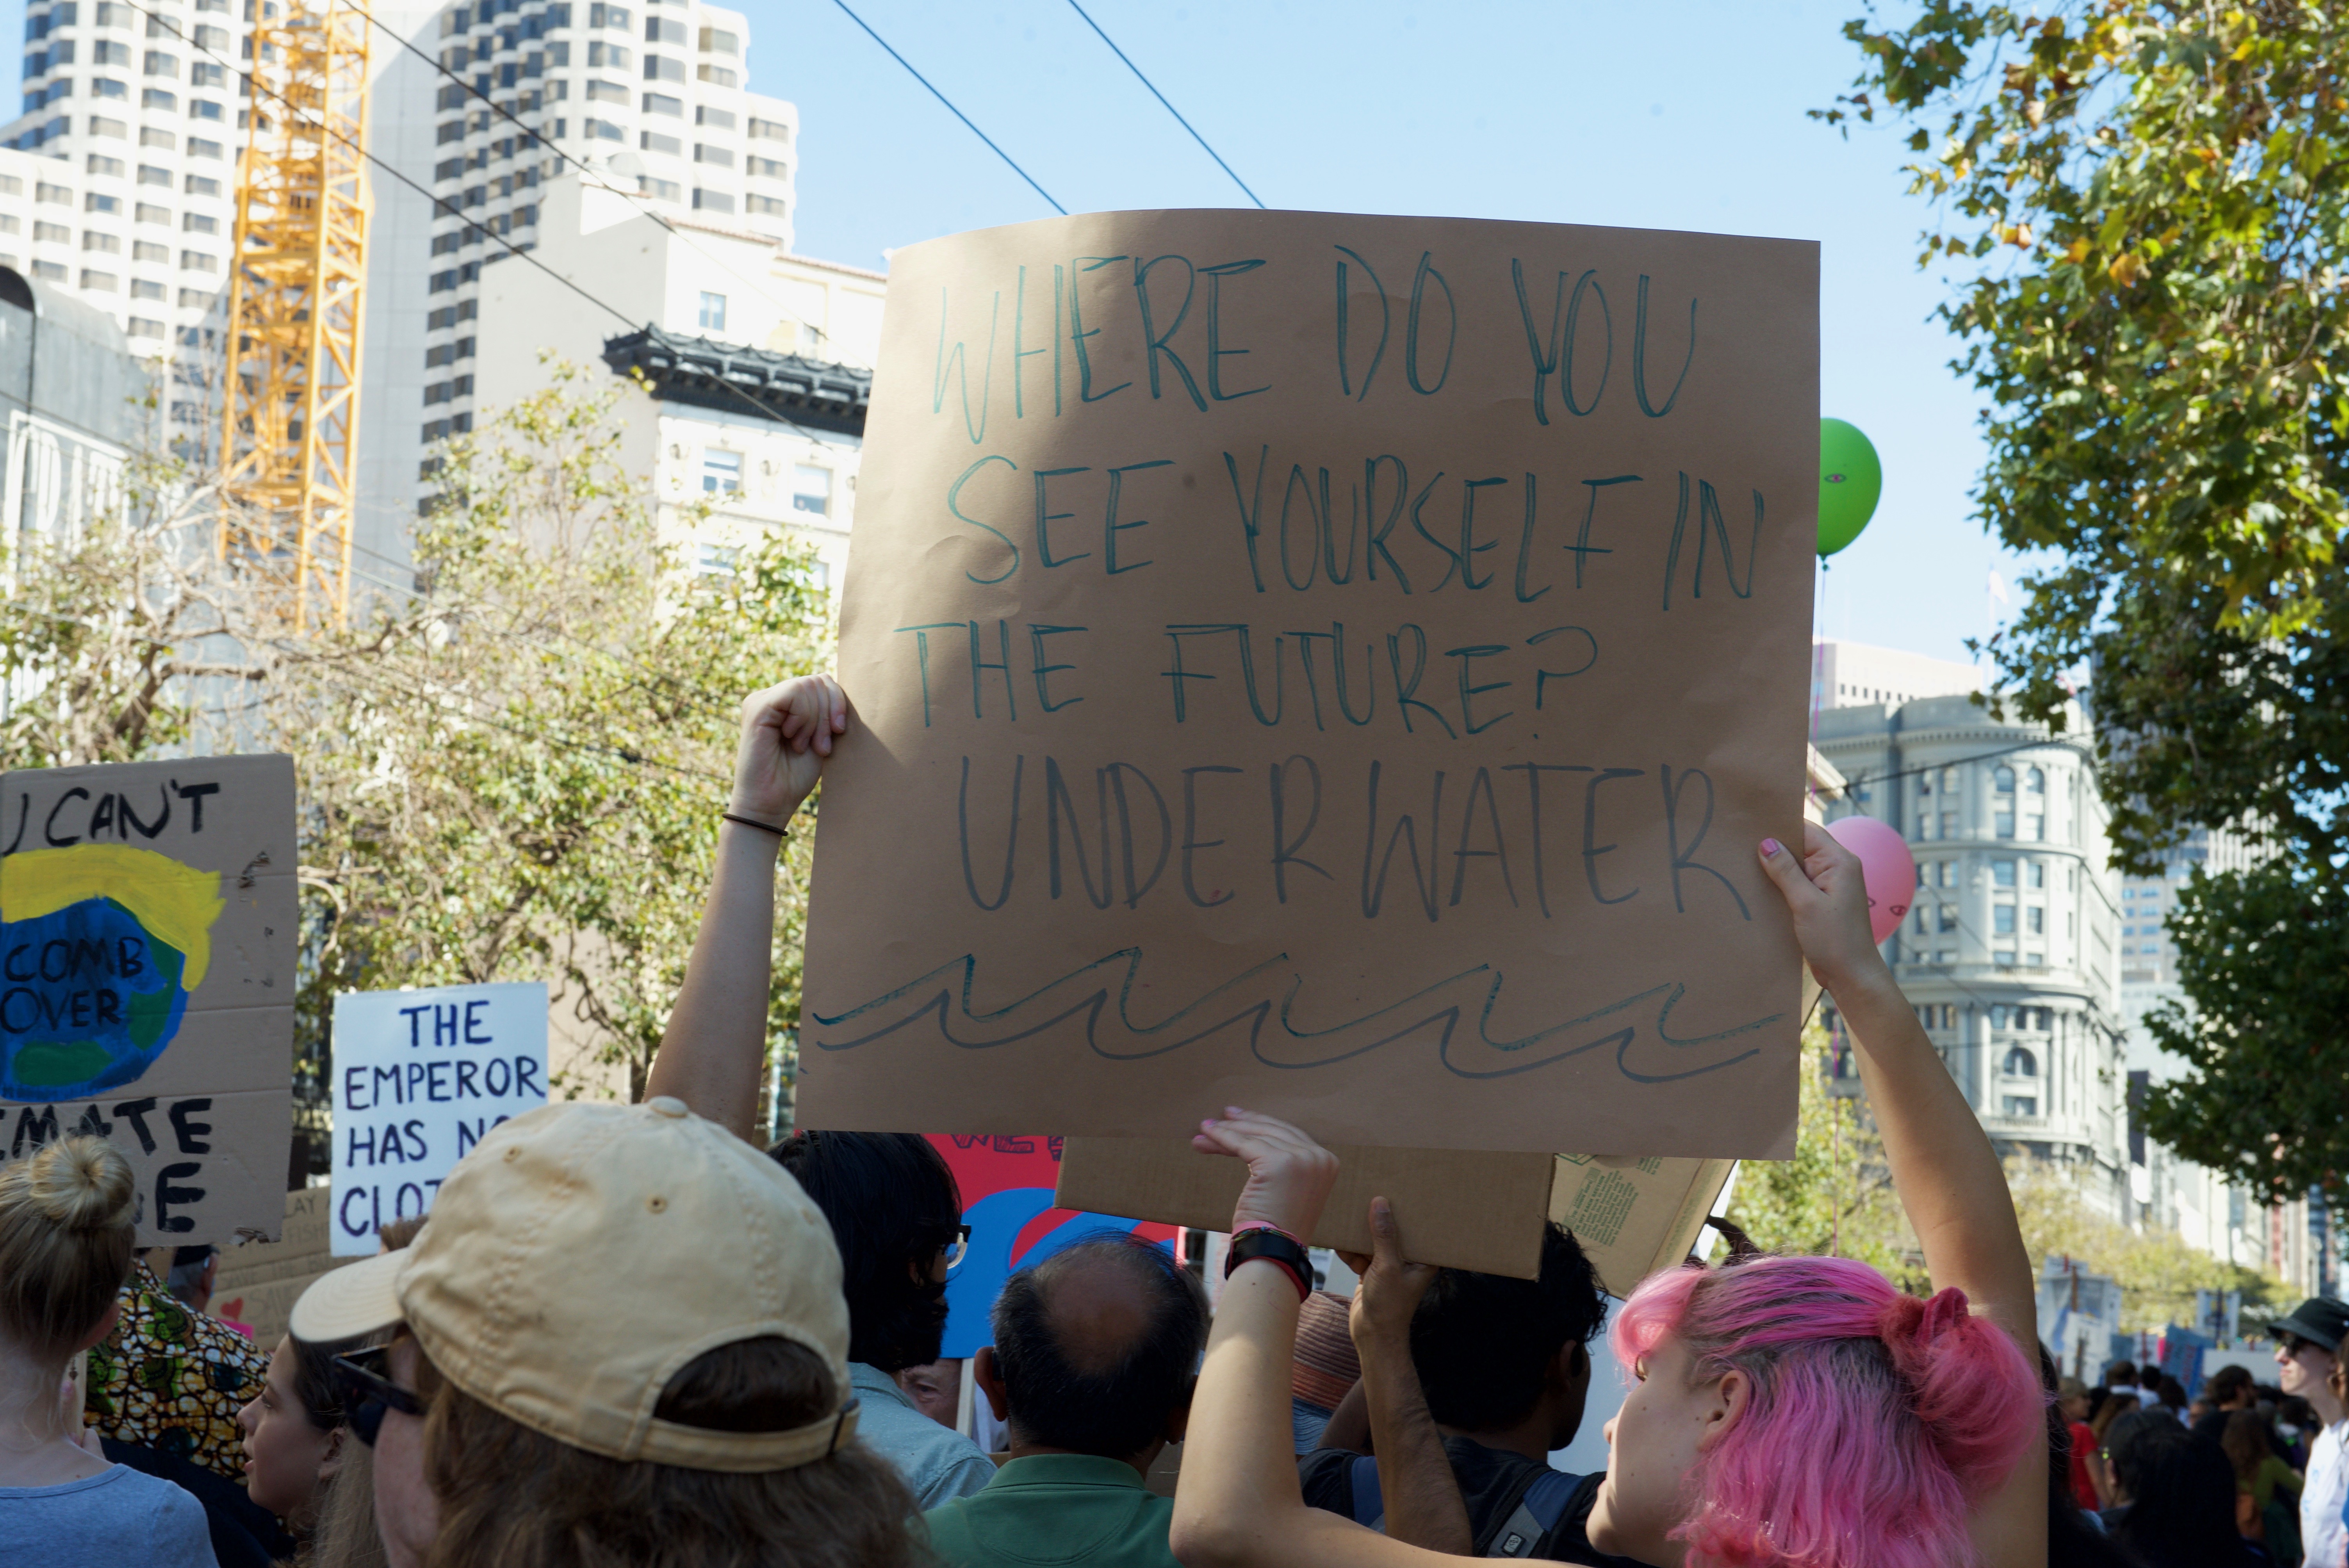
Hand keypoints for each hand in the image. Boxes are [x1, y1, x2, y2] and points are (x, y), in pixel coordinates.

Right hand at [729, 674, 847, 827]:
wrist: (771, 804)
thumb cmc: (795, 776)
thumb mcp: (820, 737)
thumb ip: (826, 711)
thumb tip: (840, 687)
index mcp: (786, 703)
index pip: (821, 681)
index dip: (837, 703)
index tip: (839, 733)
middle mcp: (771, 697)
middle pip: (818, 680)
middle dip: (828, 713)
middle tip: (820, 745)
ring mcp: (762, 700)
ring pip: (808, 685)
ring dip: (816, 720)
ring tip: (804, 745)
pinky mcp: (757, 707)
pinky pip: (794, 693)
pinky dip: (803, 717)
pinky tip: (793, 738)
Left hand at [1192, 1107, 1337, 1240]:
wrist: (1274, 1250)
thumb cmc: (1277, 1227)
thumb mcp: (1288, 1188)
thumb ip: (1284, 1163)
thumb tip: (1252, 1141)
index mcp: (1327, 1162)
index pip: (1289, 1135)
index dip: (1262, 1124)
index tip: (1240, 1118)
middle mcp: (1319, 1157)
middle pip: (1273, 1131)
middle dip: (1243, 1125)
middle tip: (1220, 1118)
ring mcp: (1302, 1158)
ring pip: (1256, 1136)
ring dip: (1227, 1131)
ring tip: (1205, 1129)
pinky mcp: (1278, 1162)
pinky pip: (1243, 1144)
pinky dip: (1223, 1137)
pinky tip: (1207, 1135)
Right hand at [1342, 1196, 1437, 1348]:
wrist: (1372, 1336)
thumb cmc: (1390, 1307)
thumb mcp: (1387, 1266)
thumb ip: (1384, 1235)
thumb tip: (1380, 1203)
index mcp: (1423, 1258)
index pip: (1419, 1227)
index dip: (1410, 1211)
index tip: (1402, 1190)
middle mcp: (1407, 1259)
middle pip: (1393, 1231)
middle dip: (1380, 1218)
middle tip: (1369, 1196)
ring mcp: (1388, 1265)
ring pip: (1373, 1241)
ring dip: (1360, 1234)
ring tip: (1349, 1217)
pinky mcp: (1371, 1271)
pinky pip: (1360, 1253)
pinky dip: (1350, 1250)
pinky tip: (1340, 1242)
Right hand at [1757, 822, 1887, 991]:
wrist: (1852, 975)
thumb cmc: (1835, 941)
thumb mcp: (1806, 903)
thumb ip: (1786, 871)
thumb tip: (1766, 843)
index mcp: (1839, 861)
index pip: (1806, 830)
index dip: (1779, 825)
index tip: (1750, 824)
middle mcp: (1836, 868)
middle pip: (1799, 846)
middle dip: (1772, 846)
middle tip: (1739, 846)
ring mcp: (1828, 885)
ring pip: (1795, 865)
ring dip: (1774, 867)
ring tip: (1743, 866)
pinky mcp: (1820, 900)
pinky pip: (1796, 883)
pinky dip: (1779, 884)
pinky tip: (1759, 887)